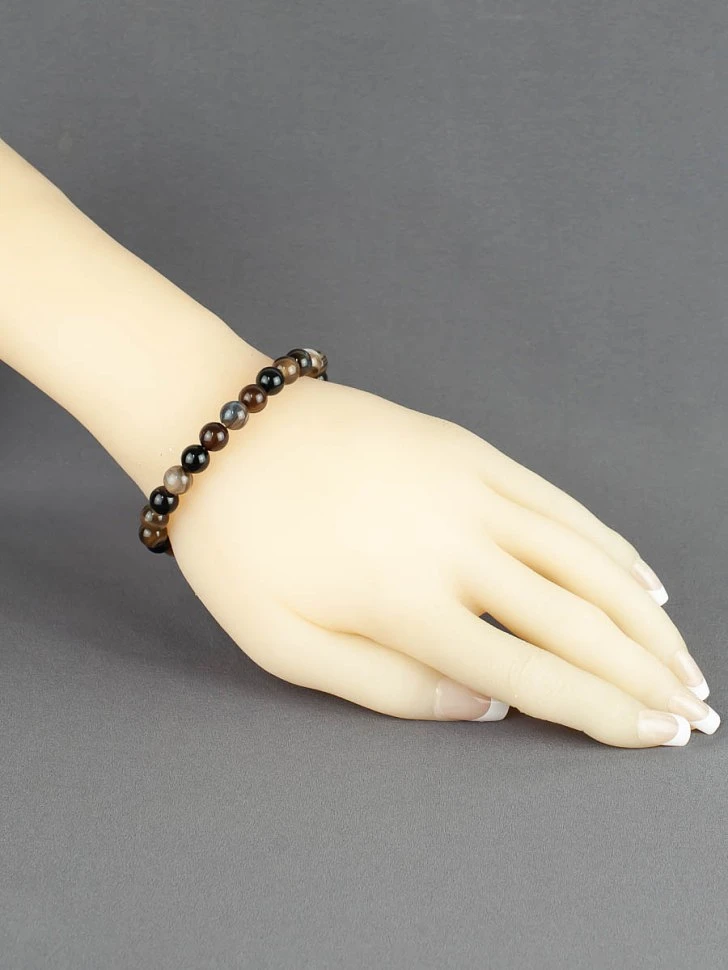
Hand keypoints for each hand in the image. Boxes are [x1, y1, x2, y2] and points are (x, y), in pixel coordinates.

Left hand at [167, 373, 718, 747]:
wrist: (223, 427)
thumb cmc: (241, 544)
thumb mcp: (285, 643)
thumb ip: (391, 689)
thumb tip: (487, 706)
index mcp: (407, 603)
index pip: (532, 675)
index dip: (604, 712)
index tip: (655, 736)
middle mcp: (457, 543)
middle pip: (579, 621)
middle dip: (648, 674)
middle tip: (697, 712)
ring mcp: (471, 487)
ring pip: (587, 560)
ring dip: (646, 616)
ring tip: (684, 658)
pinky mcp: (470, 449)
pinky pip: (560, 504)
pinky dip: (610, 545)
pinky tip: (639, 577)